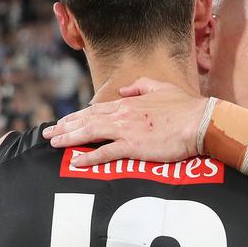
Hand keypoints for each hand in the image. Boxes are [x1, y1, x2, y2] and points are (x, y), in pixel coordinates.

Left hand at [43, 78, 206, 166]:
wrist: (199, 122)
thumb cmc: (185, 108)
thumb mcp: (161, 88)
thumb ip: (141, 86)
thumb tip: (126, 89)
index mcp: (128, 103)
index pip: (95, 110)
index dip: (76, 116)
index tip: (63, 122)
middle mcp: (122, 115)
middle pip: (86, 121)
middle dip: (65, 127)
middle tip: (48, 134)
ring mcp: (126, 131)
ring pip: (90, 134)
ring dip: (69, 139)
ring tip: (54, 143)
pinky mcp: (133, 147)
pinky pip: (105, 153)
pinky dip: (88, 157)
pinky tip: (75, 160)